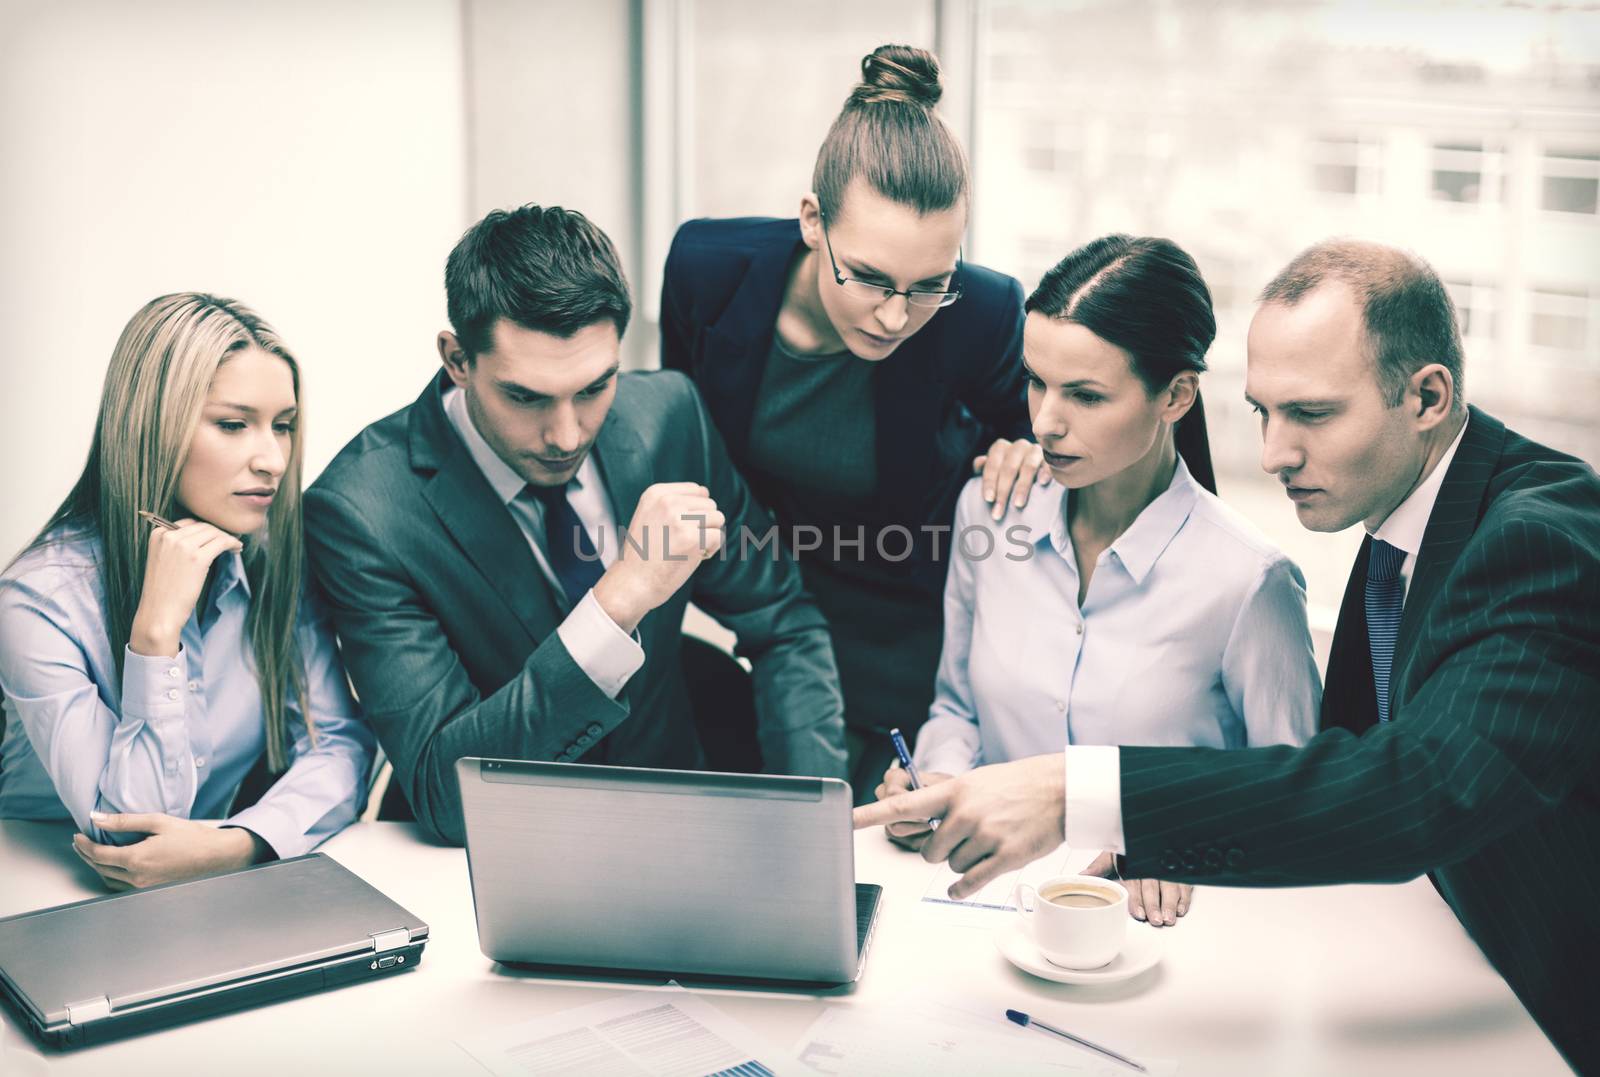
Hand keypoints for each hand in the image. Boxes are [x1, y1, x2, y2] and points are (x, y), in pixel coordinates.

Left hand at [71, 812, 264, 888]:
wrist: (216, 856)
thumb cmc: (191, 837)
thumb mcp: (158, 822)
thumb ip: (124, 821)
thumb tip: (97, 818)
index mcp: (137, 859)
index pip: (99, 854)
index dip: (84, 845)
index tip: (78, 835)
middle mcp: (137, 878)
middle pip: (100, 868)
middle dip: (87, 855)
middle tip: (80, 843)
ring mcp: (143, 888)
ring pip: (108, 879)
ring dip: (97, 866)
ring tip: (93, 853)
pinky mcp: (150, 891)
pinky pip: (121, 886)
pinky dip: (111, 876)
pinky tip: (112, 867)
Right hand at [129, 518, 242, 655]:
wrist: (159, 612)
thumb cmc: (163, 591)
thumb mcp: (163, 559)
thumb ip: (176, 545)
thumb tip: (204, 535)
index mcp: (158, 534)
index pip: (189, 523)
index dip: (206, 530)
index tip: (216, 537)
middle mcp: (169, 536)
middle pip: (203, 526)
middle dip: (219, 533)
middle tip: (230, 542)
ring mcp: (183, 546)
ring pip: (214, 532)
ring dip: (228, 538)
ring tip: (235, 547)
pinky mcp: (197, 558)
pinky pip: (222, 542)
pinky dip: (232, 543)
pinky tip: (237, 550)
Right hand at [592, 483, 724, 632]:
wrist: (631, 583)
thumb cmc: (644, 554)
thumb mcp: (650, 516)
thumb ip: (674, 503)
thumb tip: (706, 491)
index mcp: (656, 493)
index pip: (698, 490)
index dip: (696, 512)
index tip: (678, 529)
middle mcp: (667, 502)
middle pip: (710, 505)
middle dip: (704, 524)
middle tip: (683, 542)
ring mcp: (679, 519)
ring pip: (718, 518)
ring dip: (709, 535)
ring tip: (689, 548)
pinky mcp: (691, 539)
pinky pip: (718, 537)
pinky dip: (711, 550)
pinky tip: (694, 558)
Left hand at [853, 753, 1065, 898]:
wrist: (1059, 790)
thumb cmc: (1015, 785)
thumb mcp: (975, 781)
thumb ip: (947, 802)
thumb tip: (927, 828)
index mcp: (953, 791)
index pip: (904, 805)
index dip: (872, 814)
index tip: (845, 820)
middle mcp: (965, 813)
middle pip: (928, 852)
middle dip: (941, 850)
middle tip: (965, 837)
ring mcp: (985, 835)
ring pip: (951, 867)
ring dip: (964, 862)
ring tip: (987, 842)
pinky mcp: (1005, 857)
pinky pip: (969, 882)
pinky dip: (963, 888)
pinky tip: (964, 886)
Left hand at [971, 438, 1046, 520]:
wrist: (1032, 469)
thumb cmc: (1007, 473)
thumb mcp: (994, 470)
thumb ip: (985, 467)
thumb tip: (979, 462)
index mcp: (1001, 448)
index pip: (992, 465)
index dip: (989, 482)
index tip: (989, 499)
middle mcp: (1018, 446)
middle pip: (1009, 468)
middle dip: (1003, 491)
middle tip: (999, 512)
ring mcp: (1035, 451)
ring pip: (1028, 467)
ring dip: (1022, 486)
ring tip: (1018, 504)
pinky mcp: (1051, 459)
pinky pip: (1049, 465)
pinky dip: (1046, 472)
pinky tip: (1043, 483)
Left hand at [1084, 851, 1193, 926]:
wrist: (1145, 823)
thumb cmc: (1128, 842)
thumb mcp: (1112, 851)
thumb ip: (1099, 866)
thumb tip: (1081, 876)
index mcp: (1133, 862)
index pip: (1135, 883)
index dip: (1137, 899)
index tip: (1139, 914)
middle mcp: (1150, 864)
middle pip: (1153, 886)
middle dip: (1156, 905)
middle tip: (1157, 920)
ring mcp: (1165, 865)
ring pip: (1170, 884)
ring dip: (1171, 902)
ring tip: (1170, 917)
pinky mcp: (1178, 867)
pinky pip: (1184, 881)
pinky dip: (1185, 895)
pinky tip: (1182, 907)